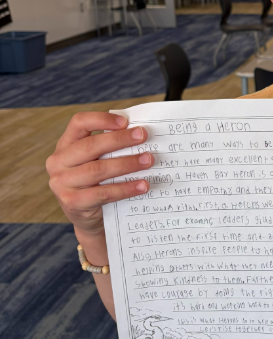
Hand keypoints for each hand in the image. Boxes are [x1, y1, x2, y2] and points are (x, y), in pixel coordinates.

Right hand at [47, 112, 152, 237]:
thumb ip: (109, 147)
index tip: (126, 121)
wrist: (90, 219)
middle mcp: (58, 162)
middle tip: (143, 136)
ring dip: (127, 163)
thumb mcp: (97, 161)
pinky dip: (126, 188)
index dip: (101, 119)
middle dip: (120, 140)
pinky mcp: (72, 203)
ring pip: (98, 169)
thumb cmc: (98, 183)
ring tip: (148, 160)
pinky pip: (103, 193)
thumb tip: (139, 132)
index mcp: (65, 146)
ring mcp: (61, 183)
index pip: (78, 123)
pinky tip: (143, 185)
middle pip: (90, 146)